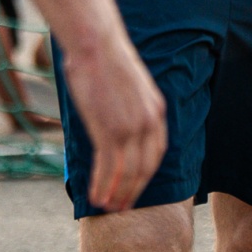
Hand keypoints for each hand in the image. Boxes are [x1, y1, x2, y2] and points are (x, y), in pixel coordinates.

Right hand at [58, 27, 166, 213]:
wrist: (96, 43)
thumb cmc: (105, 60)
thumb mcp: (128, 86)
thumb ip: (129, 107)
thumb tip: (117, 121)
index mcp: (156, 110)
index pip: (156, 152)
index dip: (146, 174)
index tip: (136, 186)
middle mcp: (149, 122)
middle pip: (146, 168)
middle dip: (134, 190)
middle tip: (122, 206)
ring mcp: (131, 128)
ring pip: (128, 172)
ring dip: (118, 194)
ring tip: (107, 208)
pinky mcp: (110, 130)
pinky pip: (109, 167)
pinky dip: (103, 185)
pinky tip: (95, 197)